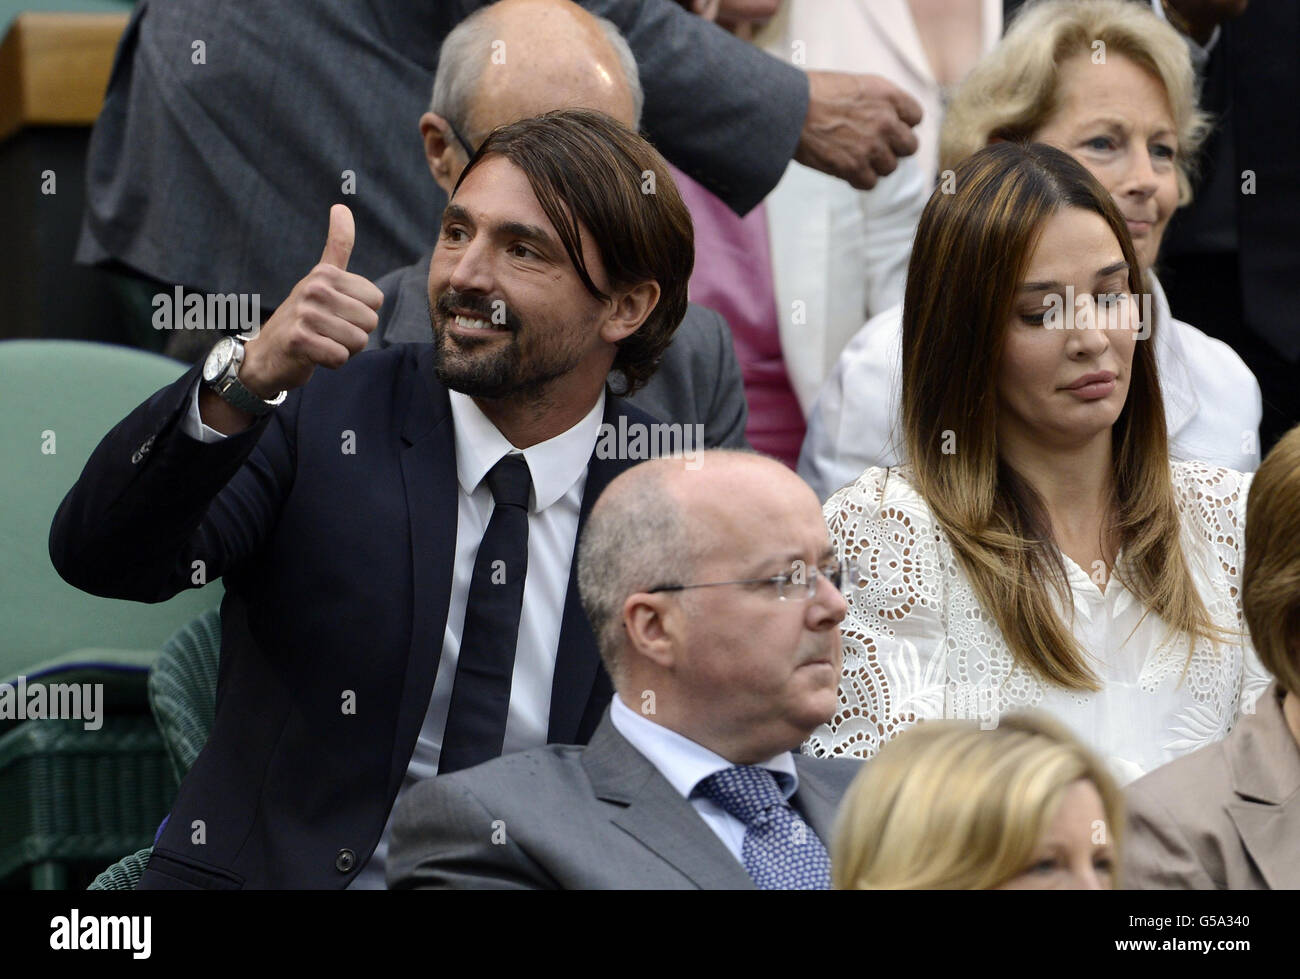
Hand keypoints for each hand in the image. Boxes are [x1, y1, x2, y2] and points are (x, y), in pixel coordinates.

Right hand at [240, 204, 383, 397]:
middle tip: (327, 332)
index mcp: (325, 273)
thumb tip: (341, 206)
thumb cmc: (302, 318)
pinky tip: (313, 356)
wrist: (266, 355)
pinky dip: (332, 363)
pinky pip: (341, 357)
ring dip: (343, 349)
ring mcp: (305, 314)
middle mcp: (314, 288)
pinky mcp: (300, 340)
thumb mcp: (319, 279)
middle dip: (354, 334)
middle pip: (369, 321)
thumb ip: (337, 246)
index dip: (361, 314)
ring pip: (358, 341)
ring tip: (320, 342)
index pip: (376, 300)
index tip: (335, 313)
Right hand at [794, 71, 922, 189]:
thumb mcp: (855, 84)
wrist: (789, 108)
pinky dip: (858, 179)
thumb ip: (877, 101)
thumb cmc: (814, 93)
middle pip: (910, 146)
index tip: (889, 128)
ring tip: (855, 157)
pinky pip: (870, 183)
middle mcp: (885, 121)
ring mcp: (871, 146)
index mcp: (888, 95)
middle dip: (894, 148)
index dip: (902, 124)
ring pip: (890, 167)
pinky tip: (846, 168)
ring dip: (875, 165)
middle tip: (875, 146)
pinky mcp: (854, 167)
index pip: (915, 117)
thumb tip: (887, 118)